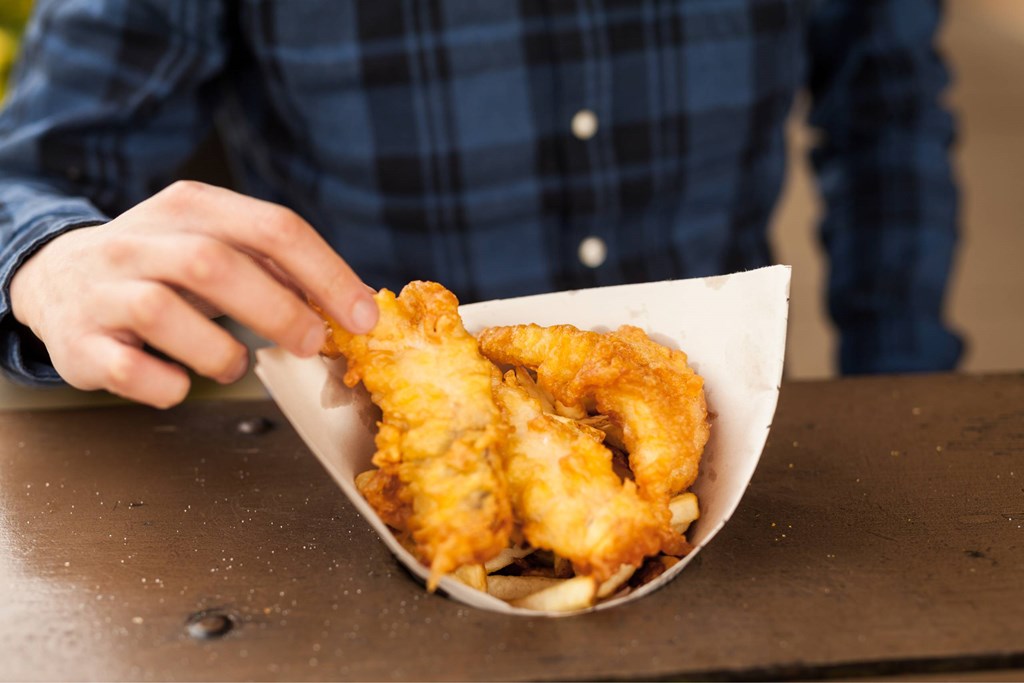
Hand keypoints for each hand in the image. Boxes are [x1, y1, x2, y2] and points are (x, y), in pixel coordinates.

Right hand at [9, 181, 378, 407]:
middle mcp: (140, 241)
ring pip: (164, 312)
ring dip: (220, 351)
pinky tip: (182, 381)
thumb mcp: (218, 245)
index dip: (327, 275)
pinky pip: (129, 370)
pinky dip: (169, 385)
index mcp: (191, 207)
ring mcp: (105, 290)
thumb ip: (278, 267)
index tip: (363, 317)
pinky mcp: (80, 343)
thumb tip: (352, 304)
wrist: (59, 279)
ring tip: (235, 363)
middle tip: (312, 343)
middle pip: (216, 264)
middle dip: (279, 310)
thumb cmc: (163, 269)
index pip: (273, 228)